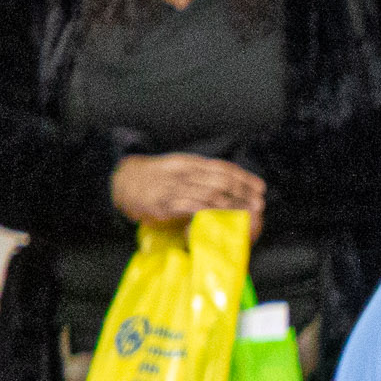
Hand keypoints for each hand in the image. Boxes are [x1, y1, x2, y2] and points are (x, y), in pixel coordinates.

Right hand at [110, 153, 264, 225]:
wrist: (120, 181)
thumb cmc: (153, 178)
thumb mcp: (177, 170)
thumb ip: (199, 176)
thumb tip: (226, 187)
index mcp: (188, 162)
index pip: (222, 167)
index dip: (243, 177)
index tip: (260, 186)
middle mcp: (183, 172)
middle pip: (220, 180)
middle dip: (243, 192)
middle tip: (259, 202)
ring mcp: (173, 187)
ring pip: (210, 194)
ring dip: (232, 205)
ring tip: (248, 213)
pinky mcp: (164, 204)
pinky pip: (192, 207)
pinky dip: (210, 213)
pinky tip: (223, 218)